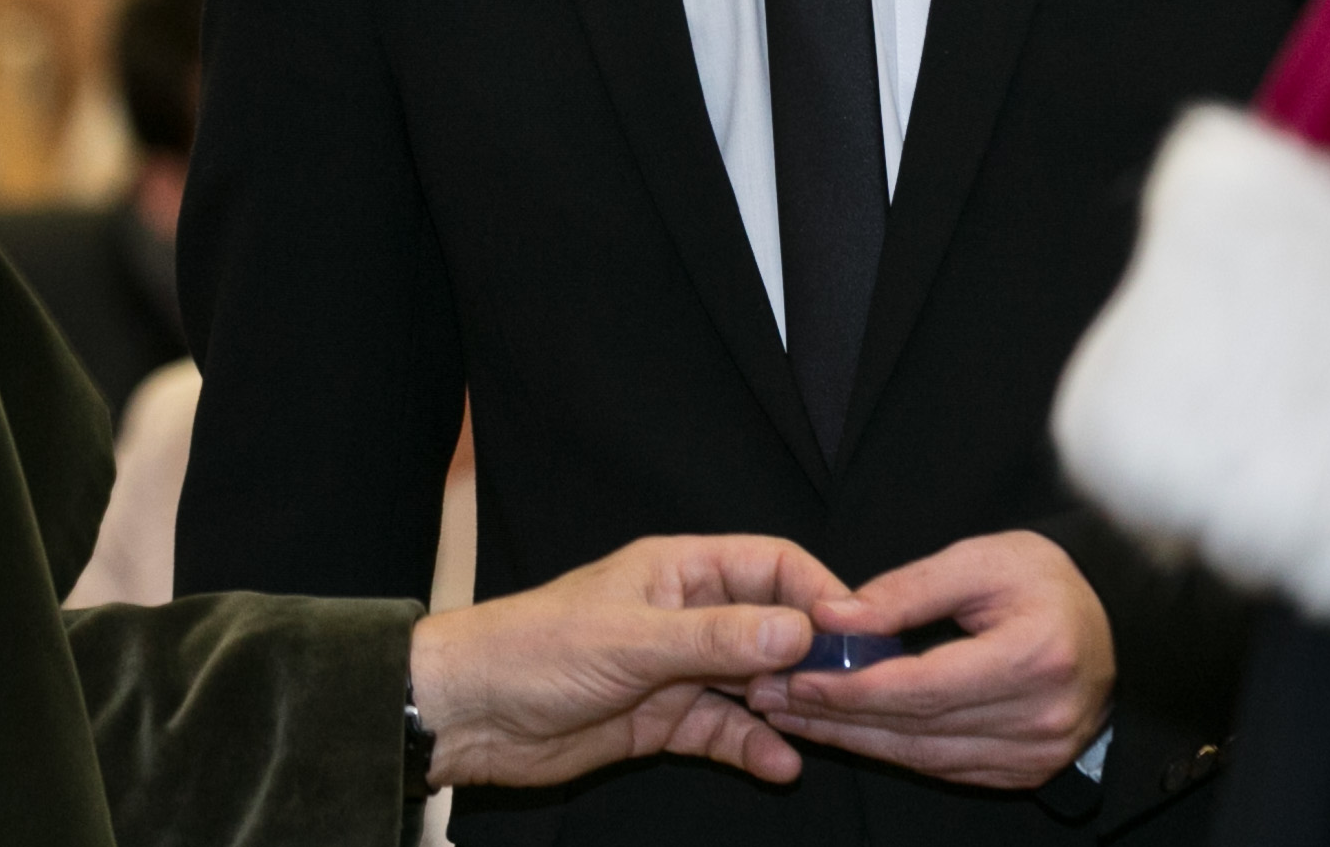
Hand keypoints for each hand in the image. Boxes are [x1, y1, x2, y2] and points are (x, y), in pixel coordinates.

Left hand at [407, 534, 842, 789]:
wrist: (469, 714)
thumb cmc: (534, 651)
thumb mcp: (631, 642)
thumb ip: (716, 639)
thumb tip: (800, 630)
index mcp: (678, 569)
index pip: (770, 563)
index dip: (818, 591)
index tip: (860, 632)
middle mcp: (686, 614)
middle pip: (772, 625)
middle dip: (815, 655)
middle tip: (857, 691)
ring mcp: (676, 668)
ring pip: (755, 682)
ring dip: (789, 704)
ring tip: (821, 728)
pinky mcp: (663, 718)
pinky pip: (724, 729)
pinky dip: (754, 746)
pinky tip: (782, 767)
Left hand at [744, 530, 1111, 788]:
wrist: (1113, 619)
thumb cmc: (1046, 580)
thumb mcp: (978, 559)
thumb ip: (903, 591)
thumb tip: (831, 617)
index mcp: (1032, 658)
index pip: (921, 686)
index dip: (851, 687)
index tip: (794, 676)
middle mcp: (1039, 717)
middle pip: (916, 727)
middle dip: (835, 715)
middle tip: (771, 696)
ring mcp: (1038, 753)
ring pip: (924, 757)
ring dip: (853, 739)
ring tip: (793, 715)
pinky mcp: (1027, 770)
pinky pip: (944, 768)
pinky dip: (892, 751)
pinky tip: (848, 732)